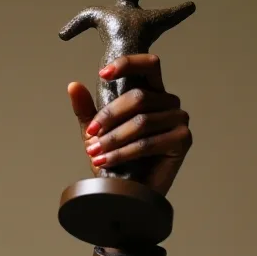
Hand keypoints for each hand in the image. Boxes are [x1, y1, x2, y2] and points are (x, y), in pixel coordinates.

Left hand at [67, 54, 192, 196]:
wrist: (125, 191)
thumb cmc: (114, 158)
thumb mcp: (95, 131)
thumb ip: (86, 109)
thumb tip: (73, 85)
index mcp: (151, 93)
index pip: (148, 65)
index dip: (128, 64)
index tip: (102, 74)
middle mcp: (169, 102)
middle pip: (139, 97)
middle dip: (109, 117)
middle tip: (90, 136)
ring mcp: (179, 119)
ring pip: (142, 121)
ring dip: (113, 139)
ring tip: (94, 153)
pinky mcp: (183, 140)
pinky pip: (149, 142)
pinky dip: (123, 153)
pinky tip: (106, 161)